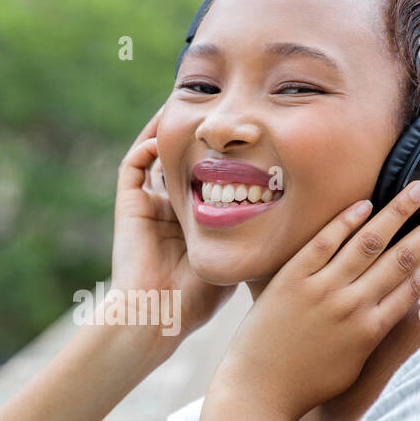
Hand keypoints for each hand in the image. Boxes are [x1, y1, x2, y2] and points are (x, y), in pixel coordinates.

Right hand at [109, 102, 237, 348]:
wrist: (156, 316)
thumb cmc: (197, 301)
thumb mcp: (235, 262)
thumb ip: (254, 239)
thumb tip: (291, 221)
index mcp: (190, 225)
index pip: (206, 181)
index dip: (222, 158)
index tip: (248, 139)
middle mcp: (167, 211)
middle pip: (182, 163)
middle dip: (199, 138)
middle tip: (220, 111)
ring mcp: (147, 207)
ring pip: (156, 157)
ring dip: (172, 130)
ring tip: (194, 105)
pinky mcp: (128, 205)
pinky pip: (134, 163)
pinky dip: (148, 141)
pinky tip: (170, 127)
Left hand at [213, 179, 419, 420]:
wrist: (256, 391)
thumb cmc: (303, 385)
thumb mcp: (350, 366)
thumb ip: (370, 336)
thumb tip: (386, 313)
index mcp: (370, 331)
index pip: (413, 286)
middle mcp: (352, 307)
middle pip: (401, 258)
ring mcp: (322, 291)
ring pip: (368, 243)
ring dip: (398, 212)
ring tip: (418, 189)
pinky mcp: (292, 280)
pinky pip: (324, 242)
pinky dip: (346, 221)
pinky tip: (365, 203)